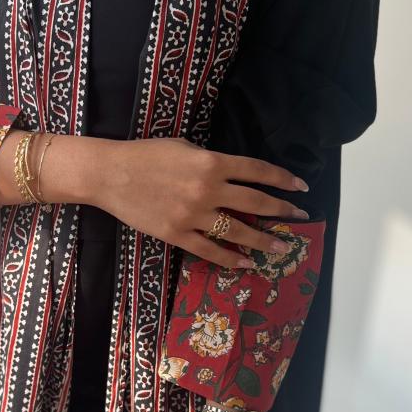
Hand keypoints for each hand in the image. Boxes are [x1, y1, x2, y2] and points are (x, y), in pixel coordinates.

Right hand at [93, 137, 309, 269]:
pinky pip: (209, 250)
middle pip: (256, 202)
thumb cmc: (145, 154)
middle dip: (282, 211)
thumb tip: (232, 175)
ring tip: (282, 247)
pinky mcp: (177, 234)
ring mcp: (194, 215)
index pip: (257, 171)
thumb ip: (210, 160)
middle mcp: (208, 189)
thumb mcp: (184, 147)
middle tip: (300, 218)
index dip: (283, 179)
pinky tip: (245, 263)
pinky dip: (230, 258)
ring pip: (238, 231)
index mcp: (211, 162)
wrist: (110, 174)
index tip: (301, 187)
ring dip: (263, 240)